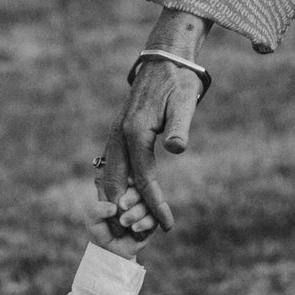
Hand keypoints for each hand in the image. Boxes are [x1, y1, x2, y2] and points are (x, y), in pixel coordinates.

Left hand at [88, 187, 156, 259]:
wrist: (109, 251)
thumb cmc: (100, 230)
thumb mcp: (92, 219)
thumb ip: (97, 210)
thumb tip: (113, 208)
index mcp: (122, 192)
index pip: (129, 179)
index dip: (128, 182)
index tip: (119, 191)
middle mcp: (135, 199)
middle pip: (142, 190)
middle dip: (132, 197)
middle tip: (122, 206)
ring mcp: (145, 210)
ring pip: (149, 204)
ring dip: (136, 213)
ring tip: (124, 222)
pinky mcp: (151, 223)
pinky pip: (154, 219)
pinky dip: (144, 223)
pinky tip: (134, 228)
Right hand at [98, 8, 211, 231]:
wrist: (164, 58)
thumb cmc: (179, 80)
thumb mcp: (185, 101)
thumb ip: (179, 125)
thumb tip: (176, 148)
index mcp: (135, 131)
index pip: (143, 179)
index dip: (155, 204)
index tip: (167, 226)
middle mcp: (119, 135)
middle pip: (116, 184)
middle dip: (126, 212)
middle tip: (140, 236)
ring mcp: (115, 134)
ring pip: (109, 176)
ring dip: (117, 202)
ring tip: (130, 224)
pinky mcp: (118, 133)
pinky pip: (112, 166)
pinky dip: (116, 187)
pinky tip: (125, 199)